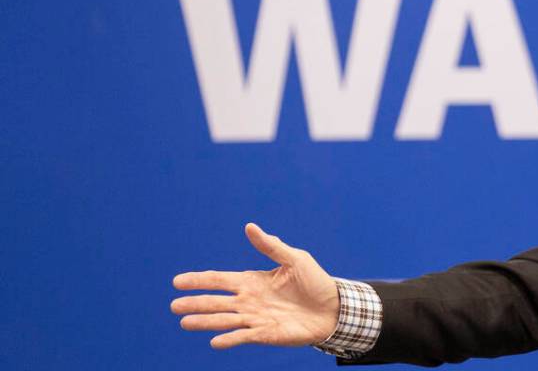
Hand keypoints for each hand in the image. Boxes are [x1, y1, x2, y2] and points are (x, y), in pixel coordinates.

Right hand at [171, 223, 339, 348]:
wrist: (333, 307)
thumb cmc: (314, 282)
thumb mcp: (294, 258)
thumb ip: (271, 246)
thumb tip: (250, 227)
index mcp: (253, 281)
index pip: (220, 280)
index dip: (199, 280)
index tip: (177, 281)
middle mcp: (249, 301)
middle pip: (216, 302)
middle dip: (195, 303)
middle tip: (173, 306)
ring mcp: (255, 318)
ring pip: (224, 320)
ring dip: (205, 322)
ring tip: (184, 322)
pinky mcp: (265, 334)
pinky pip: (243, 336)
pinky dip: (229, 338)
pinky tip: (215, 341)